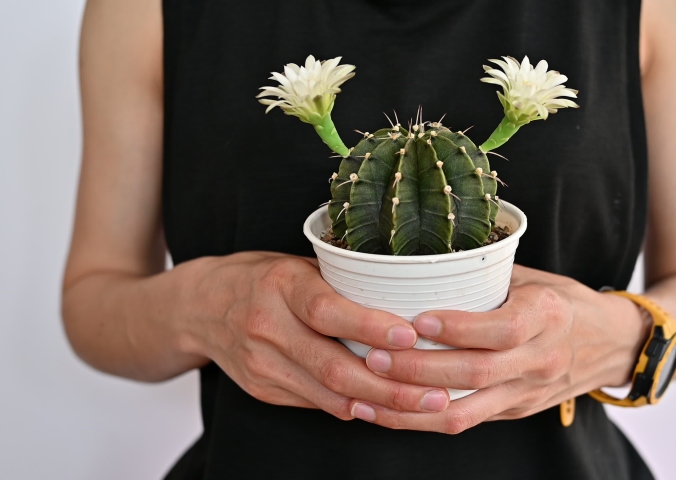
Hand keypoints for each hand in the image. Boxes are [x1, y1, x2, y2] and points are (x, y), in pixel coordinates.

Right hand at [177, 253, 450, 419]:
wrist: (197, 307)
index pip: (326, 311)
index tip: (410, 335)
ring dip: (380, 405)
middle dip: (390, 385)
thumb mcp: (298, 266)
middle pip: (332, 365)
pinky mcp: (260, 388)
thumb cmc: (262, 278)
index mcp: (279, 286)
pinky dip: (354, 407)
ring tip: (422, 407)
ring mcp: (259, 363)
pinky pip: (315, 404)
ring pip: (327, 394)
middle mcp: (266, 326)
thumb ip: (342, 284)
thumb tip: (405, 302)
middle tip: (433, 392)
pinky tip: (386, 409)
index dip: (370, 327)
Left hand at [349, 264, 649, 432]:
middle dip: (419, 370)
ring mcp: (528, 391)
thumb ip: (486, 275)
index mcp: (546, 315)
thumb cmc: (562, 301)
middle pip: (476, 373)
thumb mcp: (533, 278)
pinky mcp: (515, 412)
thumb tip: (421, 260)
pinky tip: (389, 411)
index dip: (459, 328)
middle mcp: (540, 358)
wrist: (612, 344)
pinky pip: (466, 421)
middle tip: (375, 358)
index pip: (503, 328)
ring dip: (412, 407)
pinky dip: (423, 419)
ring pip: (465, 412)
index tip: (416, 321)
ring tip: (368, 395)